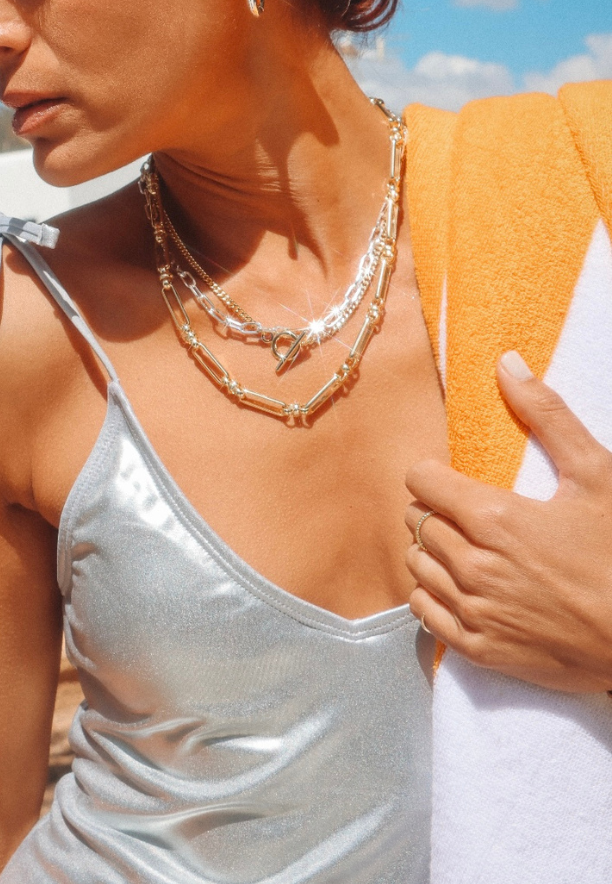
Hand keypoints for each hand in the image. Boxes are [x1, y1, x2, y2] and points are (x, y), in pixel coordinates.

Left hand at [405, 351, 611, 692]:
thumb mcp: (596, 475)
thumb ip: (547, 415)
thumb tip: (507, 362)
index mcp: (495, 518)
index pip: (420, 480)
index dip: (432, 473)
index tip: (450, 477)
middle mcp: (473, 564)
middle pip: (417, 521)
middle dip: (435, 509)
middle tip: (467, 511)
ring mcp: (473, 609)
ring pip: (415, 564)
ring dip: (431, 550)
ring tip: (464, 546)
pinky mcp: (477, 647)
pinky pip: (423, 611)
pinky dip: (431, 593)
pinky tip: (459, 585)